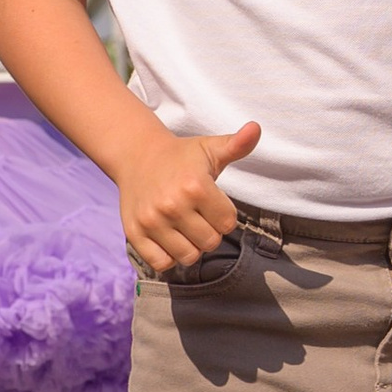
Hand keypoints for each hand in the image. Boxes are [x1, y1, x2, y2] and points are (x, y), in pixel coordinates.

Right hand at [117, 119, 259, 271]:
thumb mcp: (210, 149)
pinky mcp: (135, 233)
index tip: (212, 203)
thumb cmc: (181, 156)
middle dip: (209, 231)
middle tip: (198, 215)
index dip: (224, 215)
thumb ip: (237, 144)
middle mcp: (172, 205)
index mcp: (195, 186)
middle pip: (210, 243)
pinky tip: (169, 238)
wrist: (137, 155)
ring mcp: (151, 221)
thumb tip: (256, 128)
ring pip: (188, 257)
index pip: (228, 223)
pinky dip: (168, 257)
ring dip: (191, 246)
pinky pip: (161, 263)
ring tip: (184, 227)